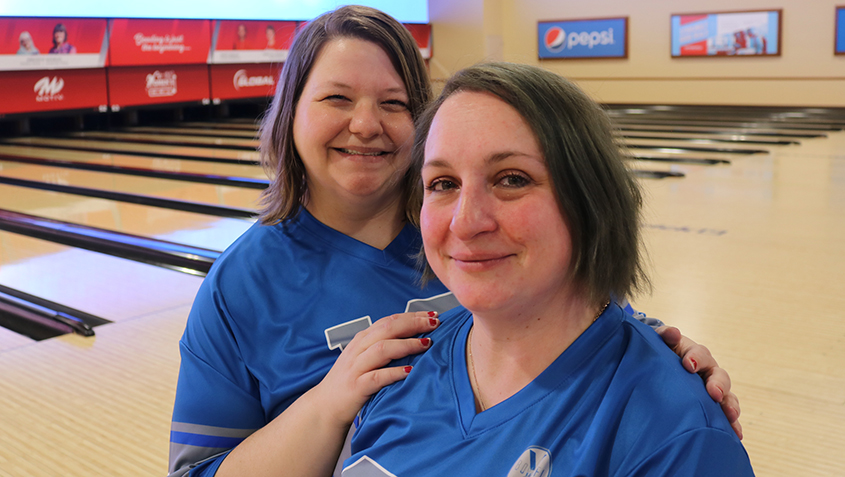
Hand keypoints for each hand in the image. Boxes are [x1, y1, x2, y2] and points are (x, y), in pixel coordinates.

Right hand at [312, 311, 439, 428]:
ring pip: (382, 349)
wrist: (326, 406)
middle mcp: (358, 349)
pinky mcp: (356, 387)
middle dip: (413, 324)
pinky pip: (377, 377)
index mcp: (362, 339)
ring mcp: (356, 368)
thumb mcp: (365, 358)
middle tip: (435, 323)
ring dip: (406, 345)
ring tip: (426, 344)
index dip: (411, 316)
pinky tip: (409, 371)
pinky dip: (394, 372)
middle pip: (387, 329)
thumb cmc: (352, 381)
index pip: (389, 320)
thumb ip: (384, 345)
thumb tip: (416, 337)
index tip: (433, 315)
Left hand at [656, 326, 742, 439]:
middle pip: (719, 376)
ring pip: (727, 396)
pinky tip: (736, 434)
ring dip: (730, 405)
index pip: (699, 354)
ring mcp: (713, 389)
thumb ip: (665, 335)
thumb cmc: (663, 353)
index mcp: (695, 354)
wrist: (663, 365)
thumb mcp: (661, 342)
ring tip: (730, 415)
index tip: (688, 364)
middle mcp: (709, 371)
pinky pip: (726, 416)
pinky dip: (732, 424)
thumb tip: (673, 333)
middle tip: (714, 393)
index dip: (695, 358)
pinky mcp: (714, 406)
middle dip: (718, 384)